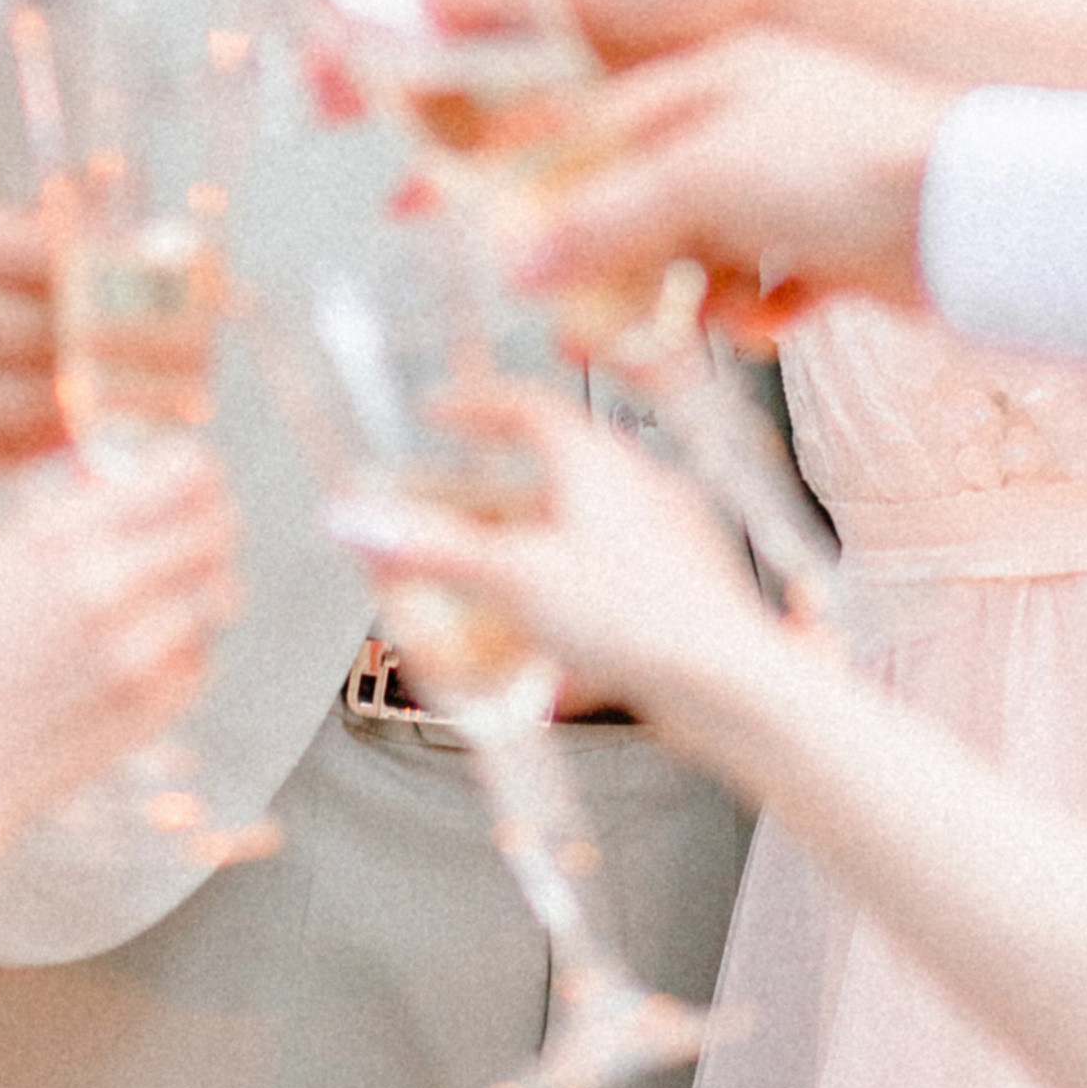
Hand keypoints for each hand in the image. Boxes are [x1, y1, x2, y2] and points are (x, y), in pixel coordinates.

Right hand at [0, 438, 238, 834]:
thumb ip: (55, 523)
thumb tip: (112, 486)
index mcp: (64, 539)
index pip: (183, 476)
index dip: (195, 470)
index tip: (192, 475)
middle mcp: (111, 587)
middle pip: (219, 530)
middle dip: (211, 522)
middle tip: (195, 529)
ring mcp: (140, 653)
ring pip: (220, 594)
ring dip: (202, 587)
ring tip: (167, 595)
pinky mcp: (152, 709)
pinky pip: (200, 658)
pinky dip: (184, 648)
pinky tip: (141, 655)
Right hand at [328, 387, 773, 721]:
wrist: (731, 683)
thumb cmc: (642, 619)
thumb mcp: (516, 579)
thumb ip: (432, 550)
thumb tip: (355, 518)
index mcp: (597, 460)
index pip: (527, 405)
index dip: (475, 404)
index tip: (437, 411)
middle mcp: (633, 484)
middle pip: (541, 473)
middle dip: (476, 495)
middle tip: (427, 513)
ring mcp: (660, 535)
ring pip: (572, 527)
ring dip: (515, 545)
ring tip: (470, 581)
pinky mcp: (676, 587)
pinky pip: (603, 570)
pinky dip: (557, 585)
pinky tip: (536, 635)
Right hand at [508, 33, 947, 336]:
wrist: (977, 219)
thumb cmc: (850, 160)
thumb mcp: (699, 176)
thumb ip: (601, 218)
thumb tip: (514, 260)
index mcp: (703, 75)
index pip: (582, 115)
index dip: (518, 170)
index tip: (461, 217)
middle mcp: (742, 123)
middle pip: (633, 195)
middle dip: (601, 260)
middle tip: (577, 318)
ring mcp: (789, 185)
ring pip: (695, 251)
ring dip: (679, 300)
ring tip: (671, 339)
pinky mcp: (832, 245)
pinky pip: (763, 290)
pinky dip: (754, 314)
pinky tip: (764, 323)